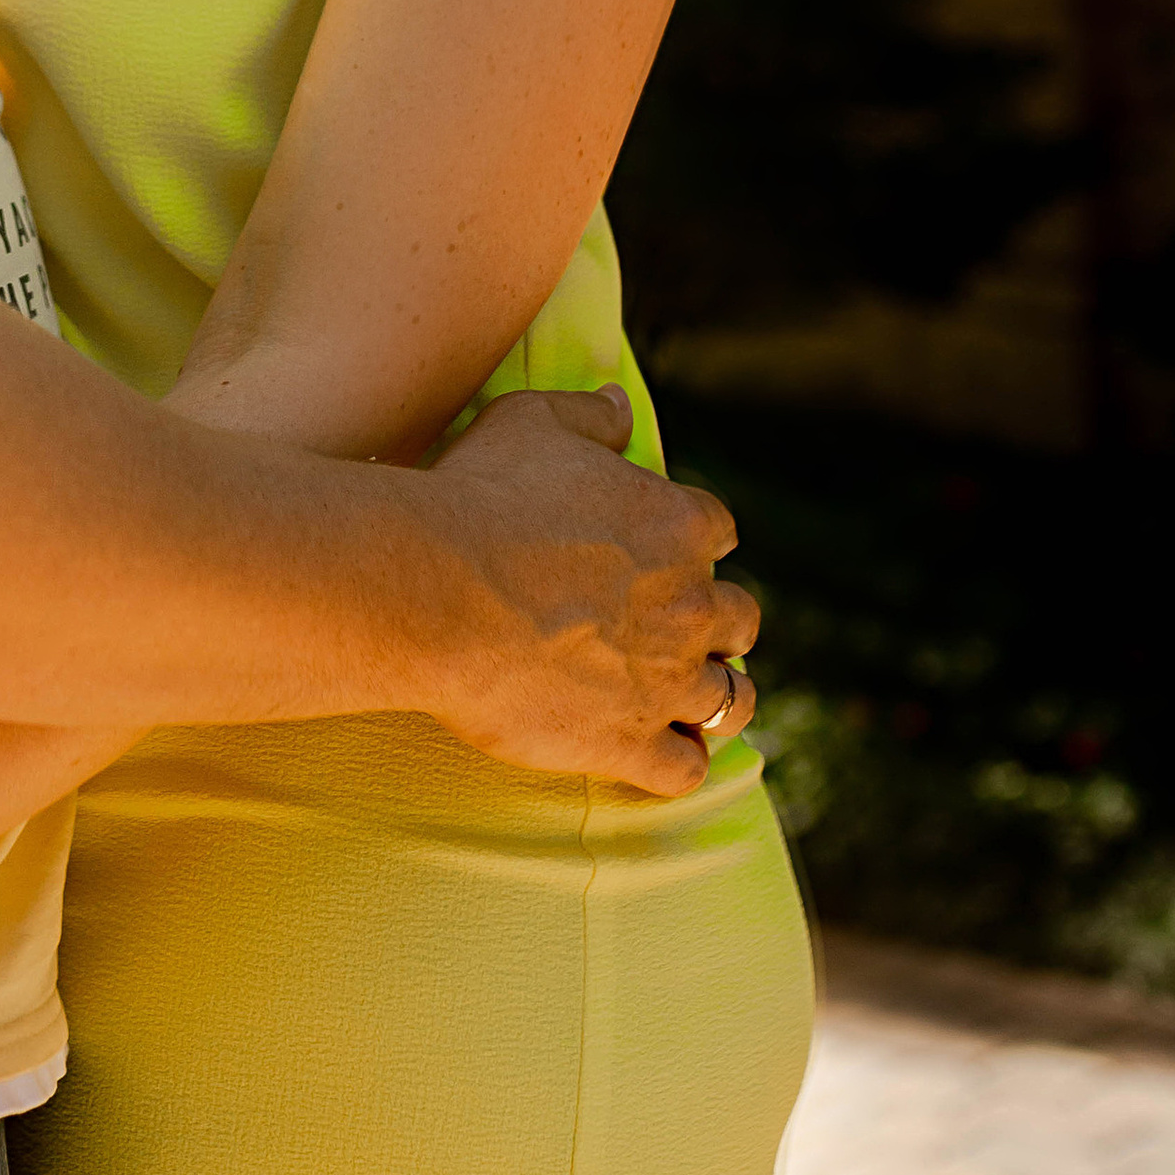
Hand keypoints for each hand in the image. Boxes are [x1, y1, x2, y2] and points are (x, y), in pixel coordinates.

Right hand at [415, 388, 758, 796]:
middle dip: (714, 623)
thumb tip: (620, 403)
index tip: (662, 549)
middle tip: (671, 627)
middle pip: (740, 619)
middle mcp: (690, 604)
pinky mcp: (629, 743)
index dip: (691, 539)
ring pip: (732, 701)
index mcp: (678, 524)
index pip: (718, 530)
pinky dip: (676, 763)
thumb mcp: (532, 423)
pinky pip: (686, 771)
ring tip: (690, 702)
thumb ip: (589, 417)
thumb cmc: (478, 497)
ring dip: (715, 698)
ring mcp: (666, 680)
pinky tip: (652, 755)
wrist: (434, 590)